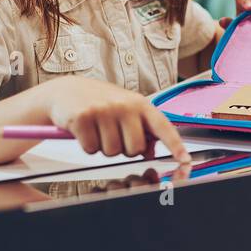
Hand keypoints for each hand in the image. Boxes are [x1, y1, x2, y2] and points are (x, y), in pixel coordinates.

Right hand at [44, 77, 189, 162]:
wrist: (66, 91)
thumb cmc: (100, 102)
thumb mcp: (125, 111)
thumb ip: (141, 128)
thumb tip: (151, 152)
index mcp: (140, 104)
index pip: (163, 127)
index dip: (175, 145)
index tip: (185, 160)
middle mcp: (124, 105)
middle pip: (135, 148)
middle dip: (125, 149)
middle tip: (114, 136)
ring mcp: (103, 110)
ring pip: (112, 152)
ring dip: (104, 148)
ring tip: (98, 131)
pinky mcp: (83, 117)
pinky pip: (91, 149)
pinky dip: (87, 146)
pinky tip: (84, 131)